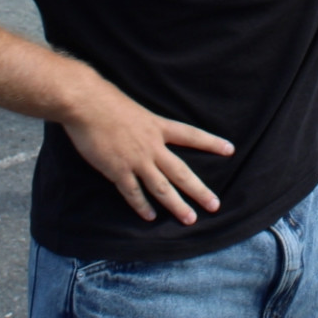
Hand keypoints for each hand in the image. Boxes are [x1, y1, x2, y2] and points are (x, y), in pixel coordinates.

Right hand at [61, 74, 232, 224]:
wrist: (87, 104)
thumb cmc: (106, 99)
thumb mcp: (134, 107)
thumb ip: (142, 123)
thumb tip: (143, 129)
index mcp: (157, 126)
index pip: (191, 135)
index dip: (211, 143)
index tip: (230, 149)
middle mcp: (152, 145)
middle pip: (181, 172)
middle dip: (199, 190)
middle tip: (215, 205)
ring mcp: (136, 160)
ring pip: (162, 188)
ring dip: (177, 205)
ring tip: (190, 218)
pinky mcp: (118, 171)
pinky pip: (133, 193)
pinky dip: (142, 206)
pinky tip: (150, 217)